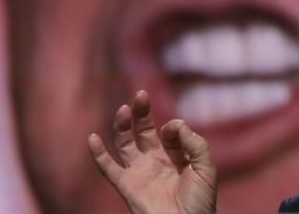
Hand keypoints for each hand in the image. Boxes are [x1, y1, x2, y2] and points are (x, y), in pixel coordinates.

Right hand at [88, 91, 217, 213]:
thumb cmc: (200, 202)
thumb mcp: (205, 167)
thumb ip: (194, 142)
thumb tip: (173, 123)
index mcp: (176, 156)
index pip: (169, 131)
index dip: (173, 127)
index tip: (176, 132)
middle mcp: (156, 161)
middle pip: (143, 130)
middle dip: (141, 112)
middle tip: (140, 95)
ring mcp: (140, 172)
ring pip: (125, 144)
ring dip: (122, 125)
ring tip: (123, 109)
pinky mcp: (127, 186)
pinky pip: (109, 168)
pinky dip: (98, 154)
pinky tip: (92, 137)